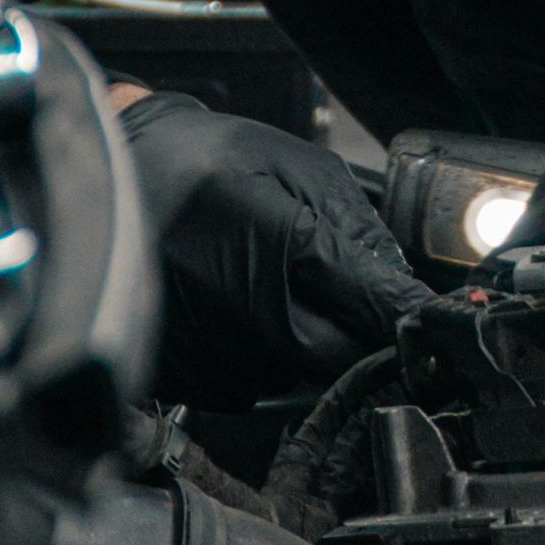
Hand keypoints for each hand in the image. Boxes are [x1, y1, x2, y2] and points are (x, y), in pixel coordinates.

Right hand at [120, 93, 433, 410]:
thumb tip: (401, 283)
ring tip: (263, 283)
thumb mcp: (297, 165)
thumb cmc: (202, 160)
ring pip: (296, 372)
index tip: (431, 326)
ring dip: (301, 340)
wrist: (112, 175)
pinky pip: (250, 384)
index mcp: (280, 242)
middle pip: (341, 356)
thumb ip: (357, 223)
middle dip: (355, 332)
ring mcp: (212, 348)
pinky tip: (232, 305)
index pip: (372, 304)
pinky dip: (256, 352)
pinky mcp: (186, 375)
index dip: (408, 316)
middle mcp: (245, 307)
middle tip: (339, 296)